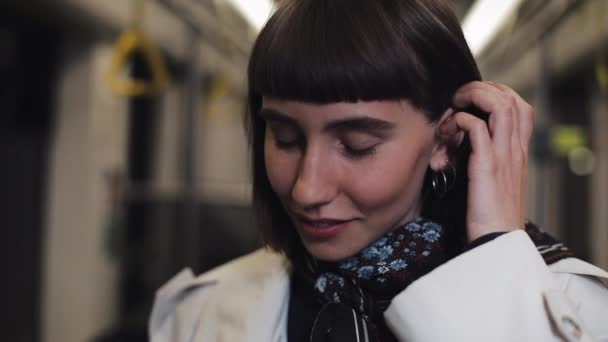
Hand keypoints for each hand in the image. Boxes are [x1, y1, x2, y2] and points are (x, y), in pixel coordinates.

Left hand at [439, 81, 534, 241]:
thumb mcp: (493, 181)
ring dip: (474, 96)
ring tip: (455, 106)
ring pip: (501, 104)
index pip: (520, 107)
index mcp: (518, 152)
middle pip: (512, 98)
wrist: (497, 242)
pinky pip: (476, 127)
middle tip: (460, 98)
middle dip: (484, 88)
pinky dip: (460, 120)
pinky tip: (449, 131)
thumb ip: (486, 159)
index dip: (496, 94)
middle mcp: (515, 150)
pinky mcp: (487, 166)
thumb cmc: (489, 215)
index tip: (471, 100)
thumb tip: (463, 143)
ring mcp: (504, 156)